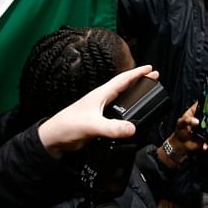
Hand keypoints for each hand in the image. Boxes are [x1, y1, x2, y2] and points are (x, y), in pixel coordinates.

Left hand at [37, 65, 157, 158]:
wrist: (54, 139)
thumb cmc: (68, 126)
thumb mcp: (92, 126)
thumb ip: (112, 128)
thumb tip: (133, 128)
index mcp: (100, 95)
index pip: (122, 80)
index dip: (137, 73)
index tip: (150, 68)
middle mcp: (101, 99)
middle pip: (123, 86)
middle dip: (138, 80)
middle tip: (153, 77)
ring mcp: (99, 109)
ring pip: (120, 98)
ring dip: (133, 93)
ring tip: (144, 91)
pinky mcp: (98, 120)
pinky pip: (117, 111)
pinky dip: (127, 109)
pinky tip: (130, 114)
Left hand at [158, 103, 207, 167]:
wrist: (180, 143)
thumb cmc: (180, 129)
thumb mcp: (180, 123)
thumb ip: (187, 120)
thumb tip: (196, 121)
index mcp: (197, 112)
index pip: (206, 105)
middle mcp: (204, 118)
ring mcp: (207, 128)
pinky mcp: (207, 137)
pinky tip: (204, 145)